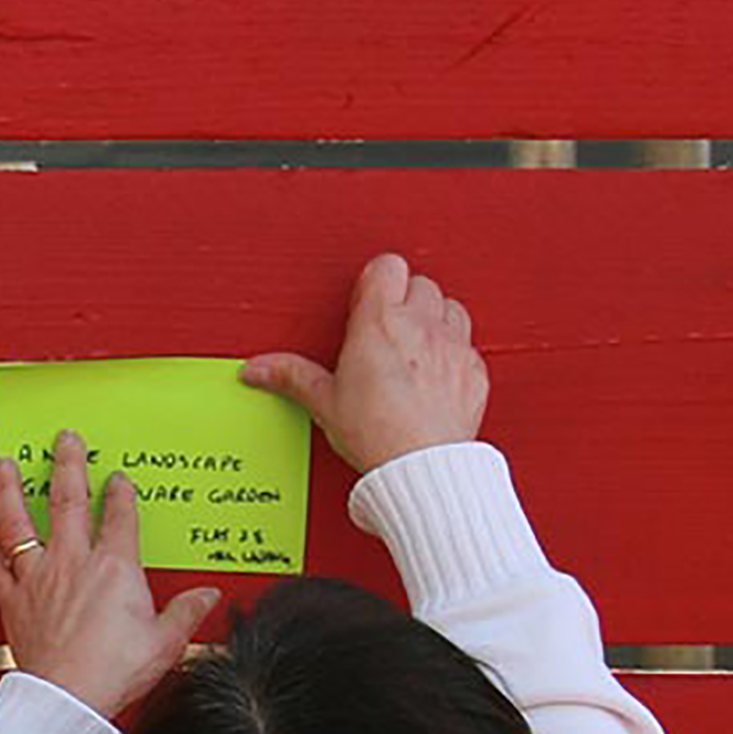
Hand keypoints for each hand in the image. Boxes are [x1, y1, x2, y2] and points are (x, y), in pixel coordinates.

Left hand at [0, 432, 224, 722]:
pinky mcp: (12, 600)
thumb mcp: (166, 640)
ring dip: (9, 489)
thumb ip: (186, 611)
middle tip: (65, 440)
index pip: (120, 516)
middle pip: (68, 501)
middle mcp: (72, 563)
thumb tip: (206, 597)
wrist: (69, 697)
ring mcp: (37, 578)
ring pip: (18, 522)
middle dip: (68, 465)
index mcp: (114, 567)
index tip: (119, 480)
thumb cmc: (113, 671)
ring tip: (3, 464)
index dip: (121, 494)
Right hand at [241, 252, 489, 473]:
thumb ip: (291, 376)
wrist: (422, 466)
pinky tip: (434, 373)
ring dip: (433, 317)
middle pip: (420, 282)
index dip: (373, 280)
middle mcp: (421, 326)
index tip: (362, 301)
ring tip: (412, 344)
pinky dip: (453, 351)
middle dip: (402, 298)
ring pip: (450, 306)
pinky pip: (468, 344)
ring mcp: (453, 345)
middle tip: (384, 327)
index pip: (386, 266)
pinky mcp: (474, 370)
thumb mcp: (323, 403)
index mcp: (380, 324)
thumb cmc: (376, 433)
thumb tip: (259, 369)